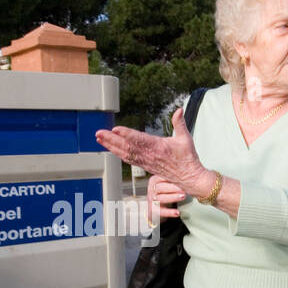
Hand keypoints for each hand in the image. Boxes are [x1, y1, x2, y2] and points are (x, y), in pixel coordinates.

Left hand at [94, 105, 208, 194]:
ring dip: (111, 146)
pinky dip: (117, 153)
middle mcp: (149, 155)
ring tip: (99, 139)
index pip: (139, 139)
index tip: (116, 129)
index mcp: (158, 147)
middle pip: (126, 146)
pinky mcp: (144, 165)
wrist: (188, 177)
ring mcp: (145, 161)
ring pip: (124, 153)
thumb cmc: (187, 158)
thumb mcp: (185, 138)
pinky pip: (127, 159)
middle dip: (111, 139)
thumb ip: (180, 123)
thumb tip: (179, 110)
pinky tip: (109, 148)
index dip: (126, 134)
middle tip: (99, 133)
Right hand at [146, 176, 184, 223]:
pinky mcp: (153, 210)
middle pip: (160, 187)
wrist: (156, 208)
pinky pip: (160, 211)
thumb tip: (191, 173)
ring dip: (173, 197)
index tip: (184, 178)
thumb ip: (176, 178)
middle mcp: (152, 189)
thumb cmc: (166, 192)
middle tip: (185, 188)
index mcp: (155, 180)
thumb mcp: (169, 183)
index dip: (172, 178)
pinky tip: (177, 213)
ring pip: (160, 198)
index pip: (162, 177)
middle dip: (173, 188)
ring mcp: (151, 200)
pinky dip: (169, 212)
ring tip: (183, 196)